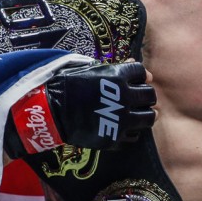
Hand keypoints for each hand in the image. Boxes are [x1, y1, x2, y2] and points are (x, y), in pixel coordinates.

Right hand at [3, 61, 155, 157]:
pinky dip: (131, 131)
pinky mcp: (115, 138)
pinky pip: (134, 136)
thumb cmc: (67, 85)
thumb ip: (114, 67)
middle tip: (138, 98)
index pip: (142, 73)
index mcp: (118, 77)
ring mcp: (121, 120)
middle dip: (145, 95)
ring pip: (148, 118)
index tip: (135, 80)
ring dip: (145, 114)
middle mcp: (124, 98)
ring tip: (137, 114)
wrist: (51, 112)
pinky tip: (124, 127)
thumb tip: (133, 62)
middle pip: (150, 95)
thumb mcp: (90, 68)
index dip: (139, 76)